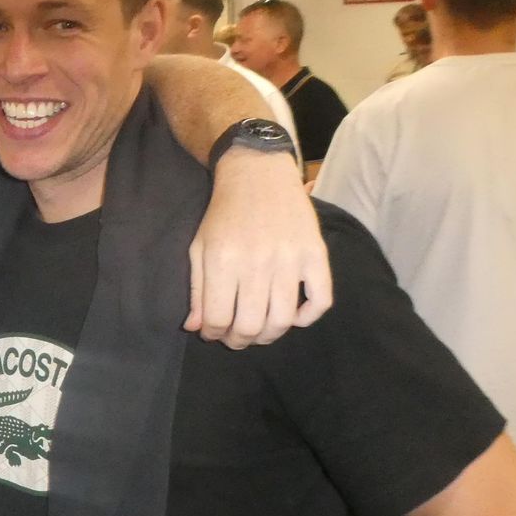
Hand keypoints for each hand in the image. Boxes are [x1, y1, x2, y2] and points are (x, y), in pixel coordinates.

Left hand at [187, 149, 332, 347]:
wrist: (259, 175)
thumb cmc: (224, 214)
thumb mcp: (199, 248)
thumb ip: (197, 290)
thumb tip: (195, 328)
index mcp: (223, 261)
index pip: (216, 319)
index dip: (212, 334)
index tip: (213, 332)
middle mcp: (257, 263)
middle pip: (249, 326)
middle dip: (238, 341)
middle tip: (235, 338)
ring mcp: (291, 260)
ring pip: (282, 321)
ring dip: (268, 335)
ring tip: (259, 331)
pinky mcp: (316, 255)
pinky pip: (320, 301)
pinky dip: (307, 318)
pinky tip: (293, 316)